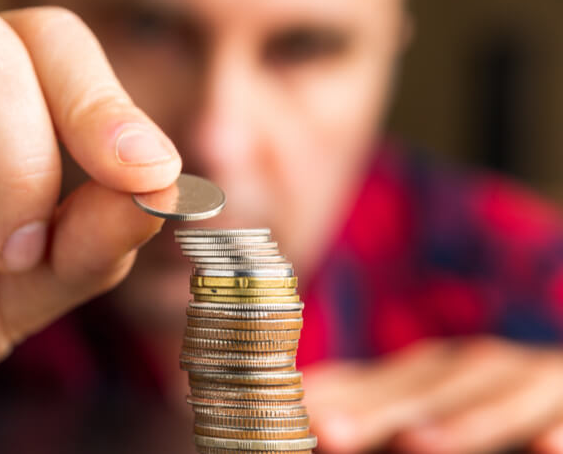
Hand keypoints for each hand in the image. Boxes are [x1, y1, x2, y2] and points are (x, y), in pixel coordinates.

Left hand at [304, 336, 562, 452]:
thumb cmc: (491, 406)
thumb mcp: (430, 406)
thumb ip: (373, 411)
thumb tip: (306, 417)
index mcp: (426, 373)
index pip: (370, 384)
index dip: (327, 399)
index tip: (280, 416)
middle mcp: (472, 369)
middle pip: (420, 391)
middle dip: (375, 412)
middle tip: (328, 434)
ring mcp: (528, 380)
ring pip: (494, 399)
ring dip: (460, 423)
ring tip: (416, 445)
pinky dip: (561, 429)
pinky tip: (548, 449)